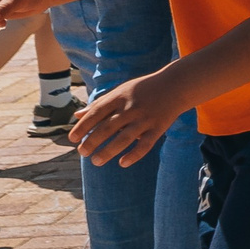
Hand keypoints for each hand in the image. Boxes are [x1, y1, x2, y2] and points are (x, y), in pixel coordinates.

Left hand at [69, 72, 184, 167]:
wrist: (177, 85)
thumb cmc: (144, 89)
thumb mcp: (120, 91)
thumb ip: (100, 103)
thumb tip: (77, 115)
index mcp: (120, 97)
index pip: (96, 113)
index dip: (83, 127)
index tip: (72, 139)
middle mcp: (131, 108)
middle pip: (107, 128)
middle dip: (92, 141)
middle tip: (82, 152)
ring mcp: (145, 119)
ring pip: (124, 139)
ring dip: (108, 151)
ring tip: (96, 162)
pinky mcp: (158, 128)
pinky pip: (145, 144)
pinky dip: (134, 155)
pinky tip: (122, 163)